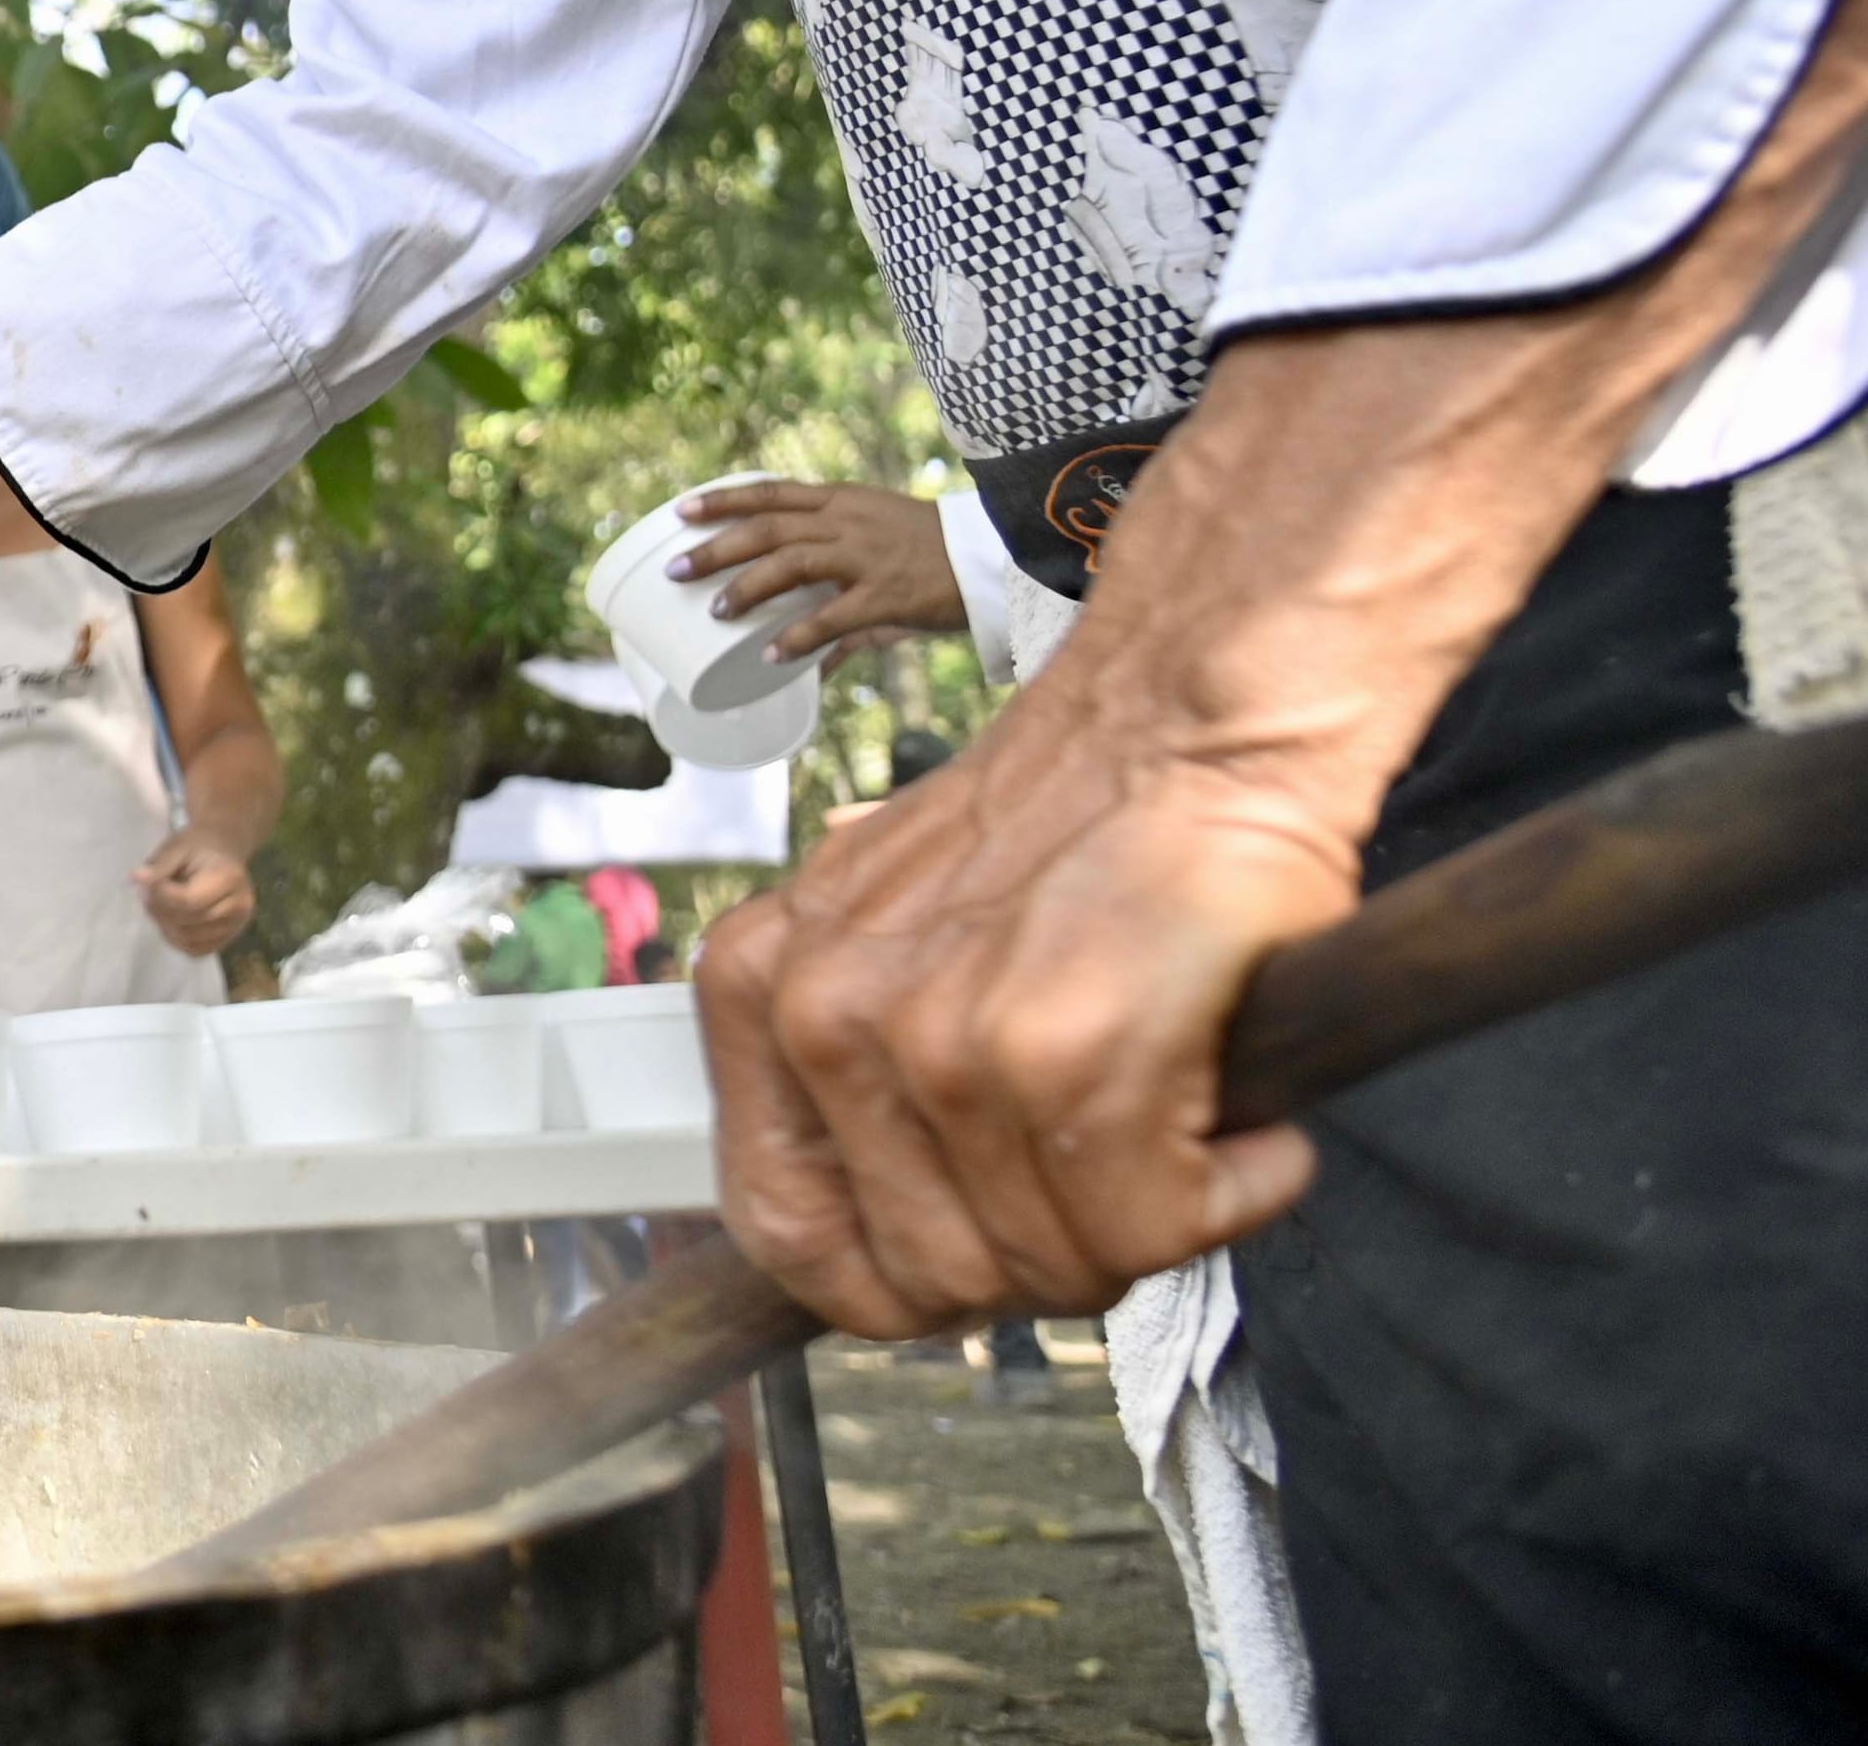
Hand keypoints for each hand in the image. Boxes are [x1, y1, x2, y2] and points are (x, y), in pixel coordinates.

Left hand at [135, 829, 258, 957]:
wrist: (222, 851)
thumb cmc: (197, 846)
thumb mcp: (175, 846)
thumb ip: (159, 866)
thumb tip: (137, 879)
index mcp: (229, 878)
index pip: (189, 901)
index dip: (160, 896)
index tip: (143, 883)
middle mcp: (240, 907)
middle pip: (188, 922)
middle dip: (159, 910)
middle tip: (146, 893)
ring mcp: (237, 926)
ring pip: (188, 939)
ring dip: (164, 925)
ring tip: (158, 903)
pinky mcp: (229, 940)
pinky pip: (195, 950)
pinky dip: (176, 938)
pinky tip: (170, 919)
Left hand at [673, 478, 966, 660]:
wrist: (993, 557)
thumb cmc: (930, 555)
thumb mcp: (877, 550)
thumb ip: (834, 598)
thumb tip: (800, 662)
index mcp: (840, 502)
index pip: (770, 492)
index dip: (722, 499)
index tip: (680, 509)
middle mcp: (847, 522)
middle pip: (767, 527)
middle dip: (716, 547)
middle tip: (675, 570)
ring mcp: (867, 556)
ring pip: (791, 563)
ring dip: (747, 587)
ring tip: (716, 611)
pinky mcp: (889, 594)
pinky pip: (833, 617)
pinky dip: (798, 637)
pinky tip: (770, 656)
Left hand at [701, 664, 1338, 1333]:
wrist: (1189, 719)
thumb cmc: (1064, 834)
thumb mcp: (890, 935)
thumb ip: (855, 1075)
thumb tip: (875, 1250)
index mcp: (761, 992)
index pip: (786, 1234)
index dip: (894, 1290)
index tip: (981, 1274)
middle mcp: (825, 1019)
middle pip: (935, 1275)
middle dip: (1050, 1263)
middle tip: (1123, 1185)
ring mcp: (942, 1044)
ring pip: (1053, 1264)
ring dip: (1151, 1227)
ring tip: (1188, 1127)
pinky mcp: (1074, 1059)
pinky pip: (1158, 1230)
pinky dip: (1233, 1197)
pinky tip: (1249, 1129)